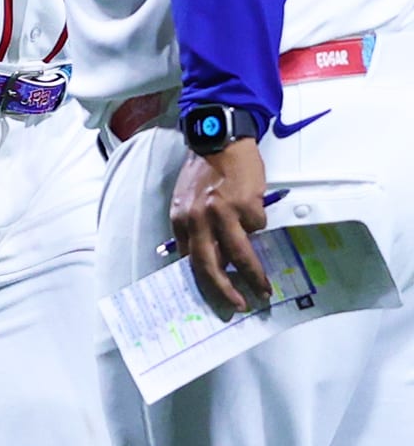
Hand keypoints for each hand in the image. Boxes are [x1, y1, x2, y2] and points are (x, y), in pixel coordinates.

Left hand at [172, 138, 271, 316]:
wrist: (219, 140)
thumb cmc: (204, 172)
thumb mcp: (187, 200)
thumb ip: (194, 227)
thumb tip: (210, 259)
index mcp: (180, 218)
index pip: (189, 259)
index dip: (204, 281)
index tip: (217, 297)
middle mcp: (197, 218)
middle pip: (209, 263)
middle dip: (224, 289)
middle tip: (238, 305)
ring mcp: (222, 212)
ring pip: (240, 254)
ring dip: (254, 275)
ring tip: (264, 288)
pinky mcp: (245, 204)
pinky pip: (258, 225)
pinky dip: (259, 221)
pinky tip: (254, 206)